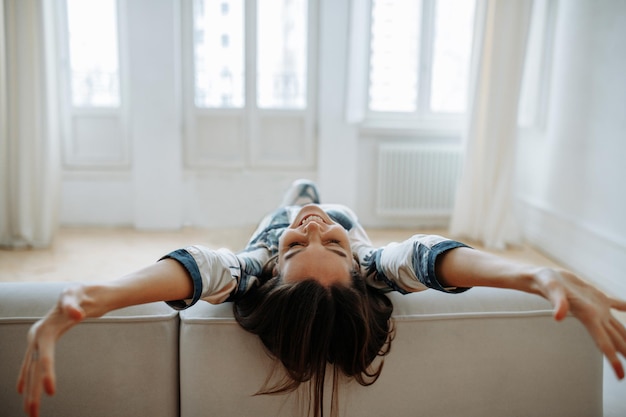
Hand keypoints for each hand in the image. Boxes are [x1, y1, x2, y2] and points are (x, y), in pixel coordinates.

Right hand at [16, 286, 86, 416]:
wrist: (84, 293)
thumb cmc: (82, 293)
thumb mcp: (77, 293)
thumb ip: (74, 303)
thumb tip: (77, 315)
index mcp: (44, 329)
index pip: (45, 356)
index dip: (47, 373)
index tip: (51, 392)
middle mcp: (37, 336)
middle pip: (34, 368)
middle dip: (33, 392)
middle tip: (33, 414)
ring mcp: (39, 340)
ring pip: (33, 369)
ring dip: (31, 391)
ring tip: (31, 412)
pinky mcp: (45, 343)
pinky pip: (34, 365)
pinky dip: (29, 378)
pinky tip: (24, 391)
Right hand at [531, 268, 625, 379]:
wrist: (543, 276)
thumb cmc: (546, 283)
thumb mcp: (553, 291)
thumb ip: (558, 303)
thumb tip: (558, 317)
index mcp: (588, 317)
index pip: (604, 344)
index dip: (613, 361)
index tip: (620, 375)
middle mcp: (595, 316)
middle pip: (615, 340)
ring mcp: (597, 308)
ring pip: (617, 327)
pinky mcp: (596, 297)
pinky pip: (615, 304)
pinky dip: (624, 307)